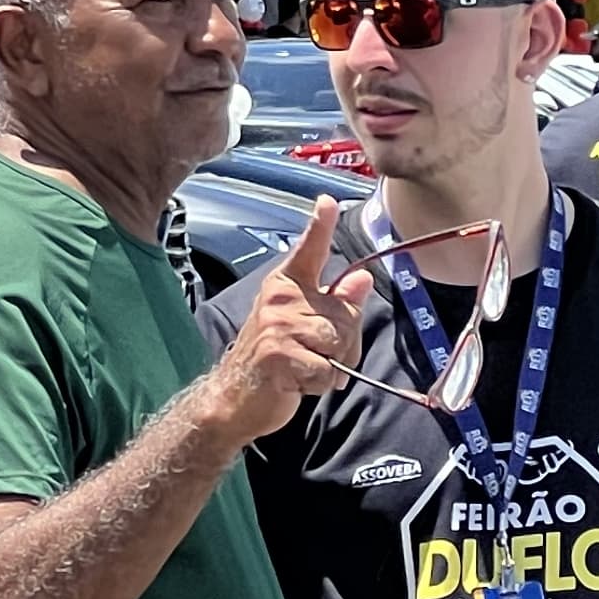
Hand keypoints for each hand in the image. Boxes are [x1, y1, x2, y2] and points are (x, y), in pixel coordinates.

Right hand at [203, 194, 362, 445]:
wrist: (234, 397)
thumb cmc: (275, 359)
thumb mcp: (306, 326)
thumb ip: (336, 303)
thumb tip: (364, 277)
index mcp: (286, 286)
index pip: (308, 251)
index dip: (320, 226)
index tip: (328, 201)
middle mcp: (280, 298)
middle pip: (345, 317)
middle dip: (344, 346)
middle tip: (316, 358)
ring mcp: (277, 325)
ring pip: (338, 343)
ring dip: (332, 367)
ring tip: (304, 370)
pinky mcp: (278, 354)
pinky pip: (327, 371)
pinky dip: (320, 385)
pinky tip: (296, 384)